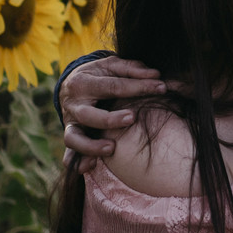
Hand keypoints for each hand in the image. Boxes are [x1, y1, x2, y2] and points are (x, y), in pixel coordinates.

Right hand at [61, 56, 164, 171]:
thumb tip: (156, 75)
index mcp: (84, 82)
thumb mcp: (112, 65)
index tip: (162, 88)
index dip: (139, 87)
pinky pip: (69, 154)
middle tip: (132, 118)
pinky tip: (91, 166)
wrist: (70, 83)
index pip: (113, 86)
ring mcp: (70, 123)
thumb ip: (133, 69)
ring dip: (91, 146)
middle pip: (88, 115)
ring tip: (111, 148)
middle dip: (110, 119)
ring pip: (73, 138)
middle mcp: (74, 104)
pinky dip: (77, 163)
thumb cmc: (99, 75)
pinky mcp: (71, 136)